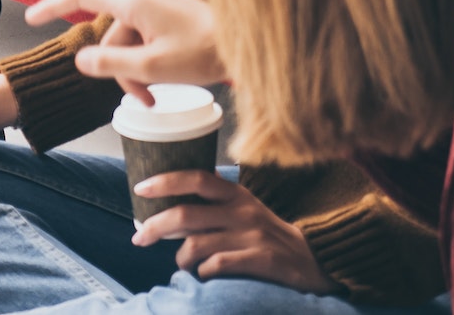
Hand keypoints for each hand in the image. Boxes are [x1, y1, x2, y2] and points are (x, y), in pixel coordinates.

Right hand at [26, 0, 224, 100]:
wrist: (252, 43)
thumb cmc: (205, 53)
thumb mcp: (151, 66)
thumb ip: (111, 63)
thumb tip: (80, 59)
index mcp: (132, 1)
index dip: (52, 6)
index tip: (31, 18)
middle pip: (111, 33)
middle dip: (118, 69)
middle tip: (143, 102)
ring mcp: (159, 1)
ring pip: (130, 39)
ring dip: (137, 69)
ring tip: (158, 96)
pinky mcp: (173, 12)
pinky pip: (147, 36)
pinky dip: (150, 59)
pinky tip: (167, 77)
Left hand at [132, 170, 337, 294]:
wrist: (314, 260)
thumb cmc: (268, 234)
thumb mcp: (244, 208)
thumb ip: (215, 200)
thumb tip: (174, 193)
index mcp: (236, 194)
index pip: (197, 178)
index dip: (166, 181)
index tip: (140, 188)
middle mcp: (242, 211)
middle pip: (186, 215)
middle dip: (155, 226)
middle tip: (139, 238)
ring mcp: (252, 236)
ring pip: (197, 243)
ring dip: (181, 257)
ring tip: (182, 265)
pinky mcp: (261, 260)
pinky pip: (218, 265)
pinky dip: (203, 271)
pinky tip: (204, 274)